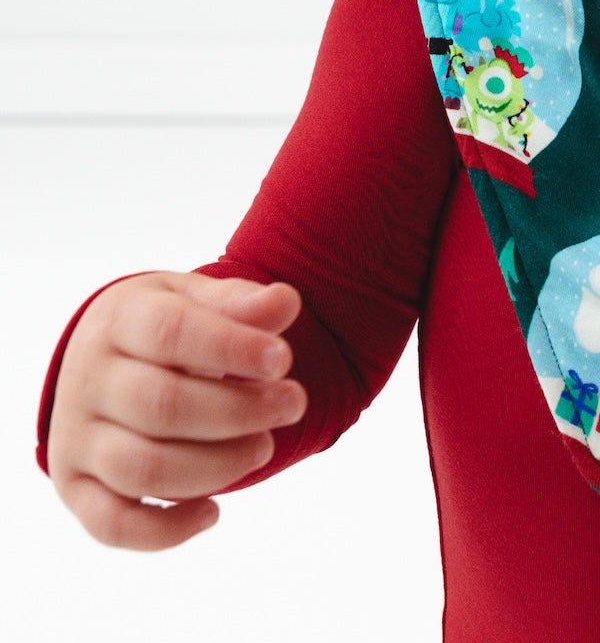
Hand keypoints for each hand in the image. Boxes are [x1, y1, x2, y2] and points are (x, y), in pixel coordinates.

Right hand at [47, 272, 306, 549]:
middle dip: (238, 411)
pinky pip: (111, 524)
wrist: (106, 354)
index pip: (171, 332)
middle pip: (161, 406)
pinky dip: (163, 531)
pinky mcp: (74, 487)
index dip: (232, 348)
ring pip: (141, 468)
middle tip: (293, 405)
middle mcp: (86, 380)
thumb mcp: (199, 299)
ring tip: (265, 448)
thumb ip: (240, 302)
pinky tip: (213, 512)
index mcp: (118, 320)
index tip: (284, 361)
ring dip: (215, 466)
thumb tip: (285, 302)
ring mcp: (75, 439)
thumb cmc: (168, 325)